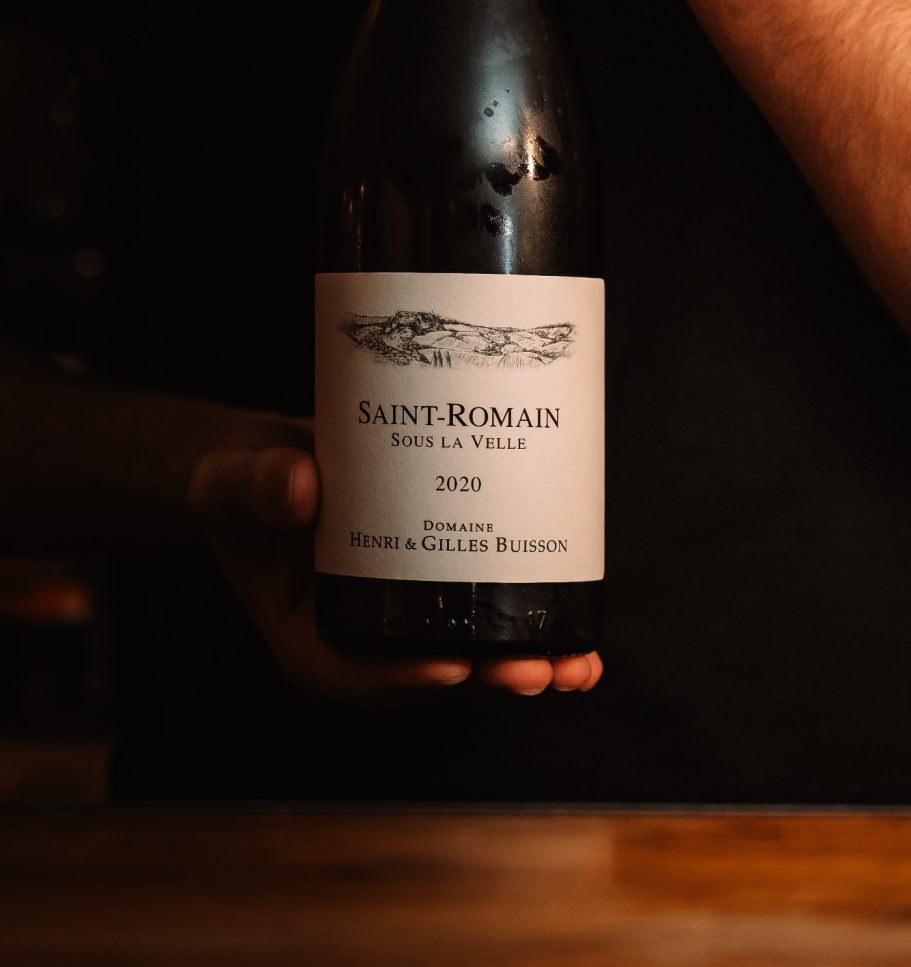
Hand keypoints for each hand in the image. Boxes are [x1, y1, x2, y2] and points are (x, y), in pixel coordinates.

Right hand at [188, 412, 602, 703]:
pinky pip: (486, 616)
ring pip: (471, 657)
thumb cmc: (242, 482)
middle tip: (538, 669)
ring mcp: (407, 620)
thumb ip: (257, 485)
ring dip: (526, 663)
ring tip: (576, 662)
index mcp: (308, 636)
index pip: (351, 675)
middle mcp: (364, 641)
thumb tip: (300, 487)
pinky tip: (577, 627)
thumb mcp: (233, 480)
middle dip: (487, 677)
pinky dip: (530, 623)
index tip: (451, 665)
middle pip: (429, 676)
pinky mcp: (438, 588)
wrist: (273, 461)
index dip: (402, 679)